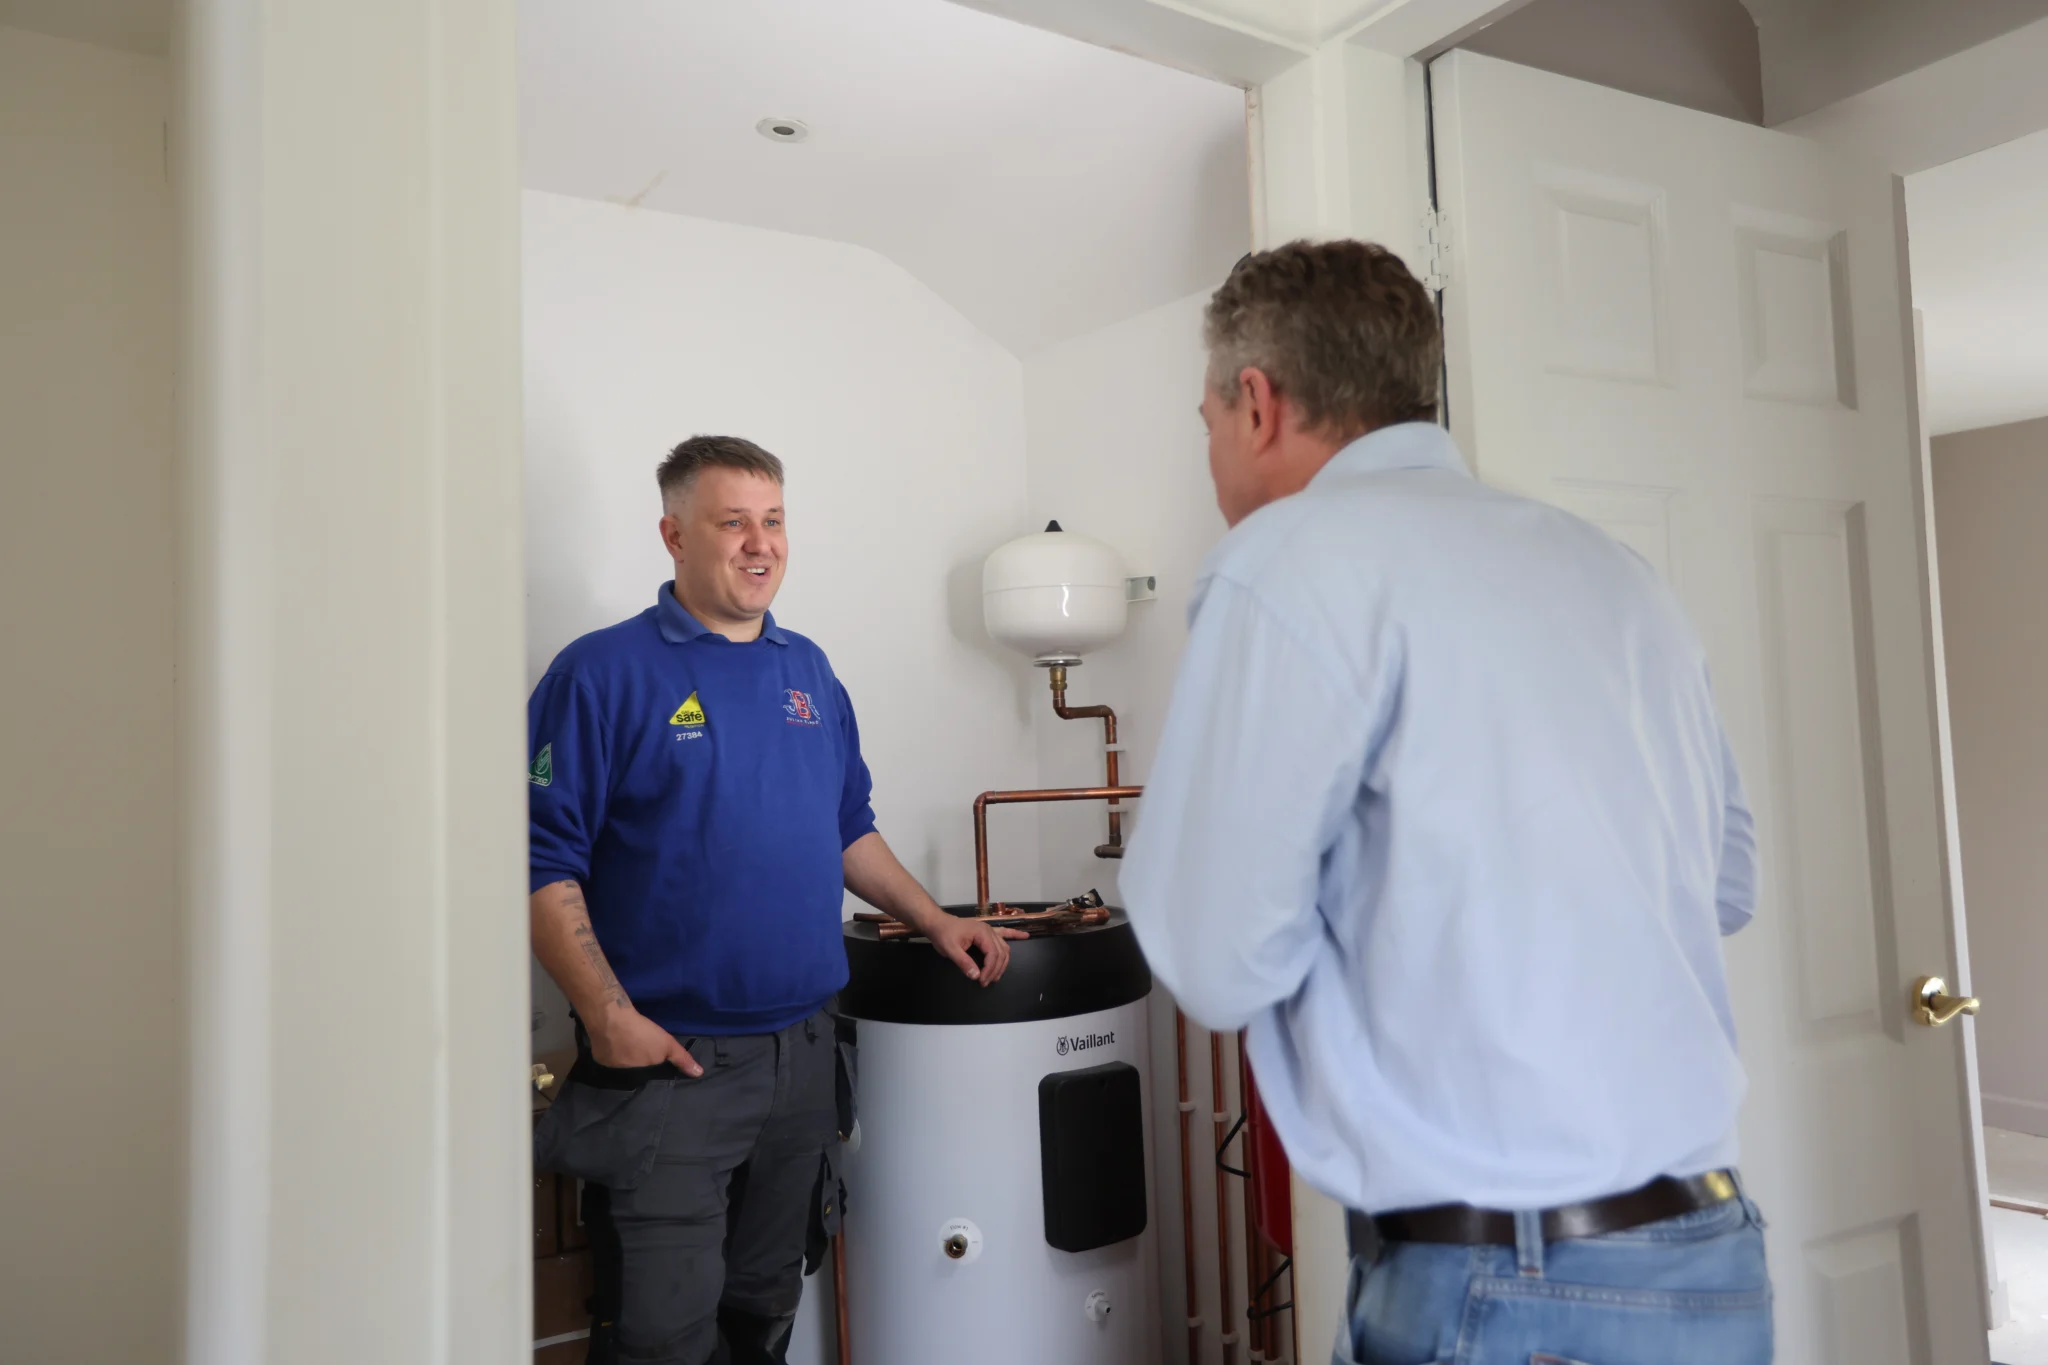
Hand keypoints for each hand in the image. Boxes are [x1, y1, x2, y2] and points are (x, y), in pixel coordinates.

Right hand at [588, 1004, 702, 1075]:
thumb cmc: (642, 1033)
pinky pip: (609, 1061)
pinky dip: (613, 1055)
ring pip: (622, 1068)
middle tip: (643, 1054)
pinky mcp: (598, 1060)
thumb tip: (699, 1073)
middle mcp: (624, 1078)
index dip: (654, 1074)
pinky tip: (617, 1045)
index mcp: (640, 1077)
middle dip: (640, 1068)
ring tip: (630, 1049)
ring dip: (626, 1061)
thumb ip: (682, 1060)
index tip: (657, 1067)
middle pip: (635, 1075)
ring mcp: (609, 1070)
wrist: (611, 1019)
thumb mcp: (667, 1044)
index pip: (649, 1081)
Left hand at [927, 915, 1027, 986]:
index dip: (989, 970)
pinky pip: (1005, 933)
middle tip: (985, 982)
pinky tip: (1025, 936)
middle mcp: (990, 931)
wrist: (938, 923)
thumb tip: (976, 975)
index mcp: (982, 933)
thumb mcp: (950, 949)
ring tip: (995, 976)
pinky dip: (1015, 934)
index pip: (993, 954)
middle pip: (1001, 953)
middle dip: (995, 970)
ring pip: (1004, 948)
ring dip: (1003, 963)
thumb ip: (963, 962)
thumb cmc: (943, 934)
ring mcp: (990, 930)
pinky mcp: (988, 932)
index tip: (982, 981)